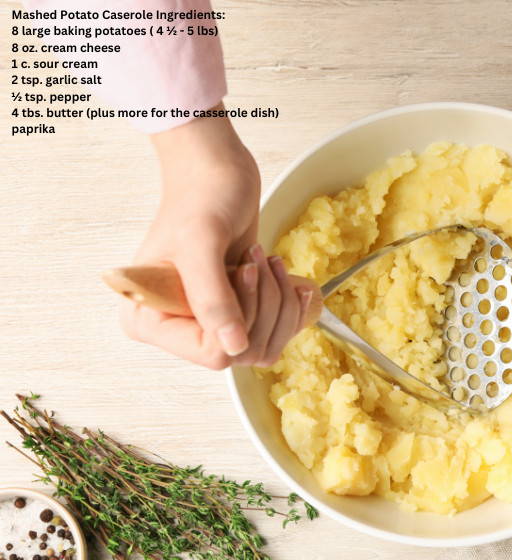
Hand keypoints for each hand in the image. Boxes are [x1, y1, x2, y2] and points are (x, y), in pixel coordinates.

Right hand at [118, 104, 311, 368]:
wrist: (217, 175)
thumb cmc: (202, 198)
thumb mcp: (201, 243)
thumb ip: (211, 298)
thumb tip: (233, 348)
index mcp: (146, 320)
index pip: (211, 354)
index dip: (241, 320)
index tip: (239, 272)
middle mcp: (175, 329)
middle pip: (242, 353)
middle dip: (263, 306)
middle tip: (255, 261)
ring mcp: (206, 323)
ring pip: (262, 347)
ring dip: (277, 303)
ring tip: (265, 261)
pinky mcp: (234, 313)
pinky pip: (273, 334)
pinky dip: (288, 305)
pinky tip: (285, 275)